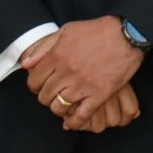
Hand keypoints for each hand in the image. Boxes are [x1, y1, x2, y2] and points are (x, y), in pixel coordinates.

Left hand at [25, 17, 143, 126]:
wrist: (126, 35)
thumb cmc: (96, 30)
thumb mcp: (66, 31)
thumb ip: (44, 47)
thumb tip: (26, 64)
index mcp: (57, 55)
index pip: (34, 80)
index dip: (34, 86)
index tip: (39, 86)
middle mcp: (67, 72)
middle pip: (45, 96)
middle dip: (45, 97)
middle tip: (52, 95)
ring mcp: (83, 85)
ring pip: (59, 107)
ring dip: (58, 108)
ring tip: (63, 104)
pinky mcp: (99, 94)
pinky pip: (81, 116)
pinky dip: (74, 122)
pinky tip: (71, 122)